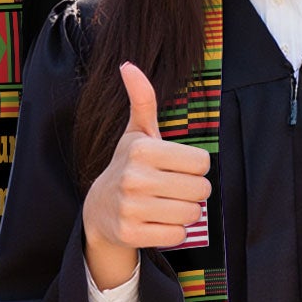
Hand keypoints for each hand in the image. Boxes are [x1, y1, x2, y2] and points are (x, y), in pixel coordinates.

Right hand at [80, 62, 210, 290]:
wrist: (99, 209)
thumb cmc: (128, 166)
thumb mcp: (136, 133)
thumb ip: (142, 100)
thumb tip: (128, 65)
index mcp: (141, 149)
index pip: (202, 161)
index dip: (194, 166)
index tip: (176, 168)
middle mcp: (134, 177)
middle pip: (201, 189)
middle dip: (193, 191)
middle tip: (173, 189)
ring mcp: (131, 207)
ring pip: (192, 214)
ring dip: (185, 212)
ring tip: (165, 205)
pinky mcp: (131, 234)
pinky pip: (177, 236)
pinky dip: (173, 232)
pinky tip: (156, 222)